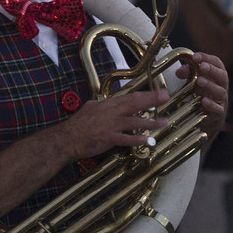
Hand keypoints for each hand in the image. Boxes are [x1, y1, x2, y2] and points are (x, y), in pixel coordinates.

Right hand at [55, 89, 169, 160]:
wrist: (67, 138)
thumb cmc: (77, 125)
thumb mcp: (89, 108)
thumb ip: (101, 105)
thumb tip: (106, 102)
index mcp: (107, 104)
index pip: (130, 96)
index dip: (145, 94)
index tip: (158, 92)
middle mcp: (111, 112)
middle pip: (134, 104)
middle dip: (151, 100)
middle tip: (165, 97)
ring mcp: (110, 125)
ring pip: (134, 121)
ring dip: (150, 122)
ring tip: (163, 122)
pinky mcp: (108, 138)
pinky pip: (125, 138)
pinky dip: (136, 139)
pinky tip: (146, 140)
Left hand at [186, 52, 228, 136]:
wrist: (206, 122)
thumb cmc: (200, 98)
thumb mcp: (193, 84)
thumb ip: (187, 75)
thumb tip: (179, 71)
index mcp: (217, 78)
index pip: (218, 64)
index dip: (208, 58)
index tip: (196, 56)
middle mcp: (221, 88)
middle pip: (222, 76)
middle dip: (212, 70)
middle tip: (202, 66)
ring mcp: (221, 102)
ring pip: (220, 92)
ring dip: (210, 85)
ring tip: (200, 81)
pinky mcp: (218, 115)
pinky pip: (217, 109)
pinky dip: (211, 105)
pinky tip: (204, 100)